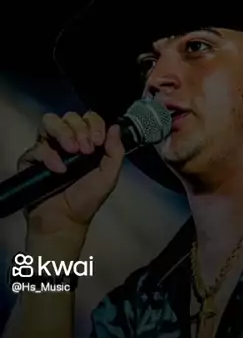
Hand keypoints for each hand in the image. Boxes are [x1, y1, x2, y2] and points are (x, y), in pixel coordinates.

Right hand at [18, 110, 124, 239]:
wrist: (64, 220)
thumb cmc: (86, 200)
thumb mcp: (108, 177)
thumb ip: (115, 153)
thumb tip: (116, 127)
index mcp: (85, 142)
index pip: (88, 118)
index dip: (94, 124)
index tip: (98, 141)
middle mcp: (65, 141)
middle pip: (69, 116)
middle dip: (80, 129)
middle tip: (86, 150)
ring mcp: (47, 148)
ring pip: (49, 121)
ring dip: (64, 132)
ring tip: (72, 151)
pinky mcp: (31, 159)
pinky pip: (38, 146)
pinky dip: (50, 155)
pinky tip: (59, 170)